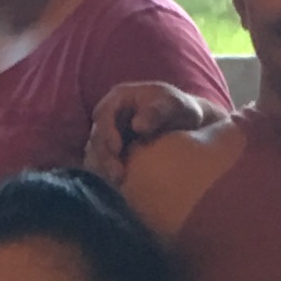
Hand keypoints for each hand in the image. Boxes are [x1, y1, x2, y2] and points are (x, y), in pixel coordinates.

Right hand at [83, 79, 226, 175]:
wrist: (186, 124)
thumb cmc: (179, 109)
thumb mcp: (173, 104)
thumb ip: (157, 111)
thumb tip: (137, 126)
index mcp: (119, 97)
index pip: (103, 114)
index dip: (107, 131)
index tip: (116, 149)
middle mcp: (109, 115)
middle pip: (96, 135)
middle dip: (105, 155)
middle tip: (118, 173)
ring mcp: (109, 133)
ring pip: (95, 151)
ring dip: (104, 167)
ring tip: (119, 181)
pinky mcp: (112, 150)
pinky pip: (100, 162)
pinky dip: (106, 172)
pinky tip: (118, 183)